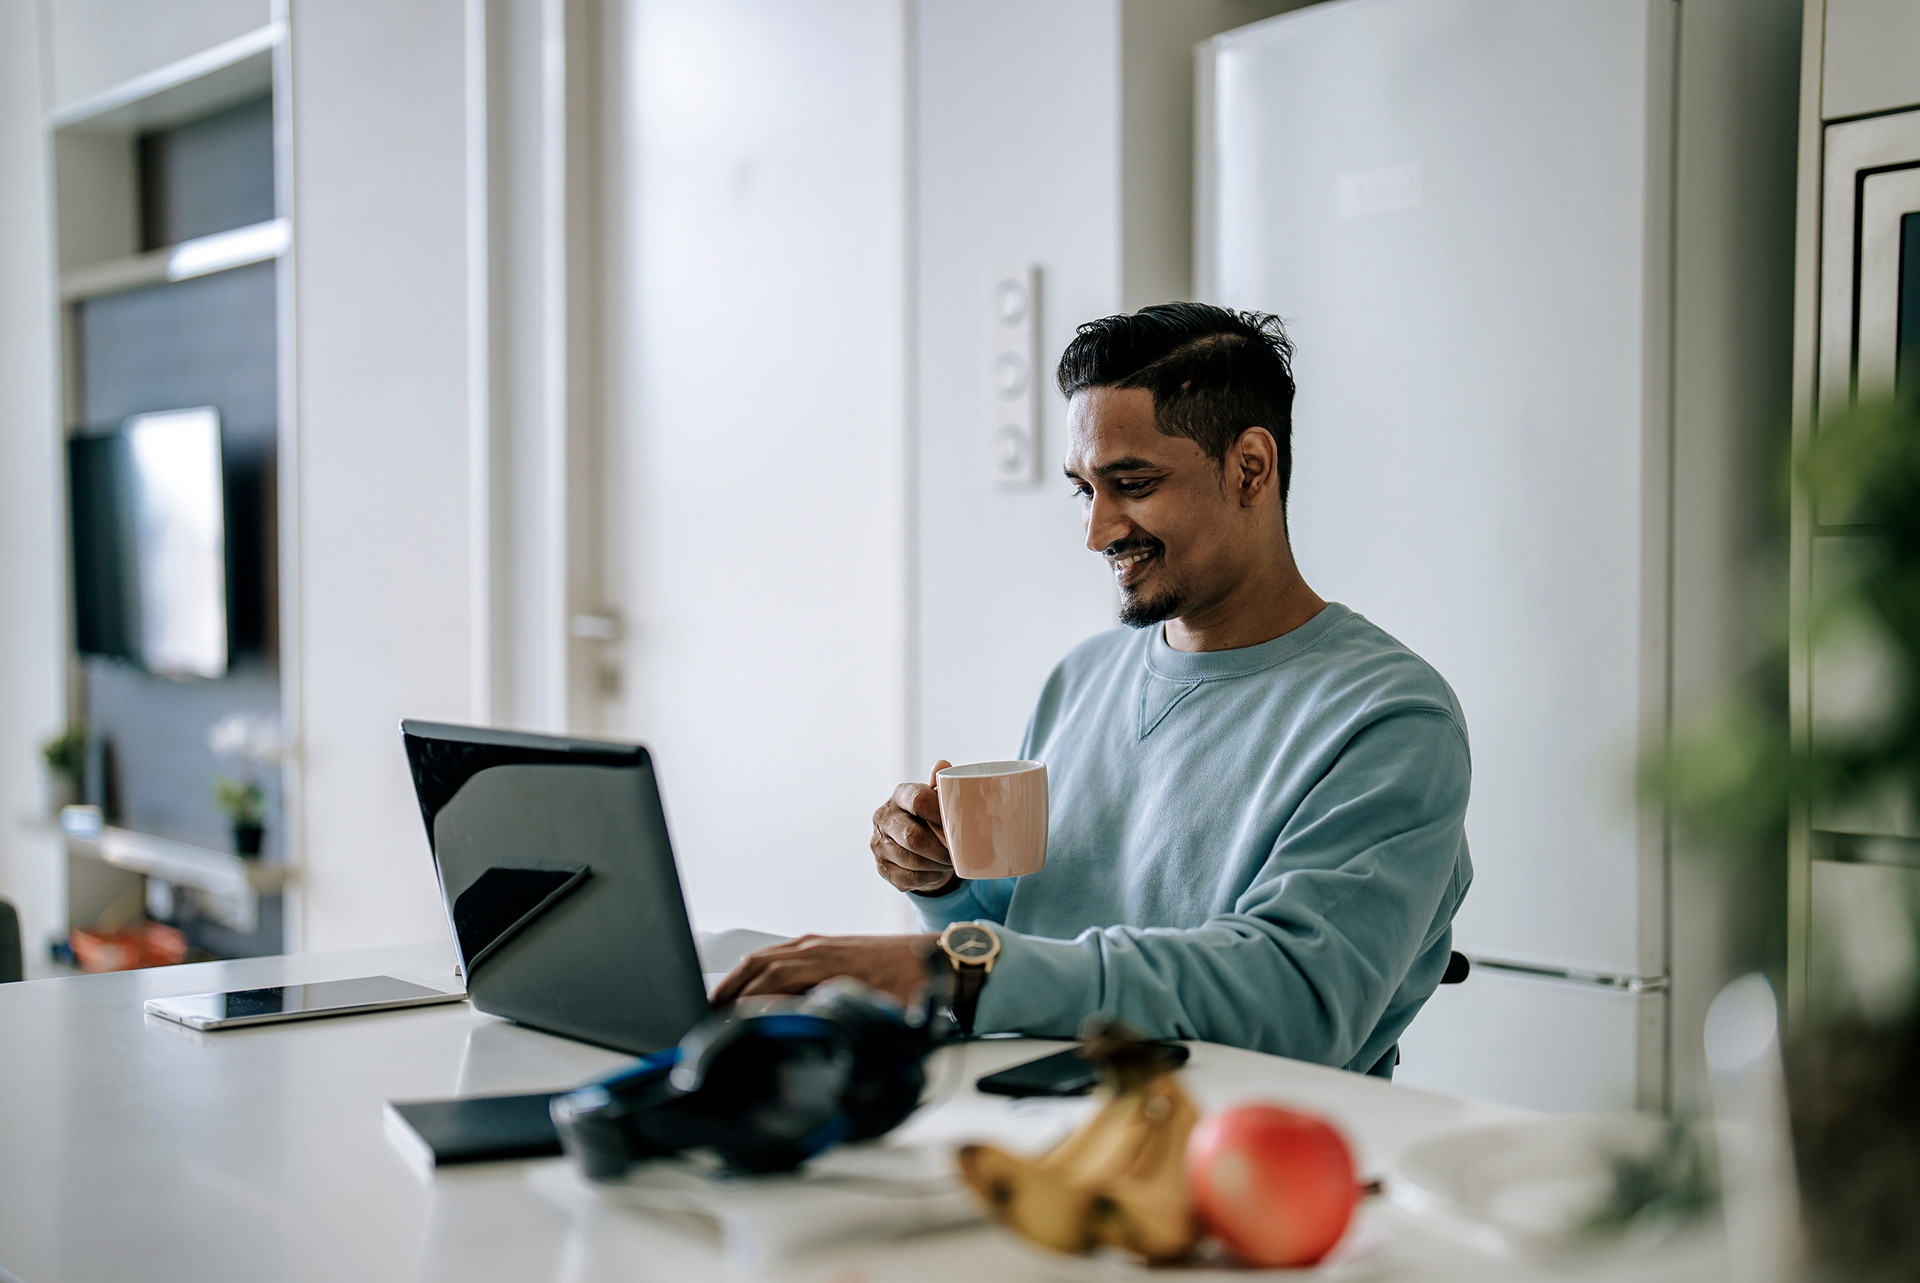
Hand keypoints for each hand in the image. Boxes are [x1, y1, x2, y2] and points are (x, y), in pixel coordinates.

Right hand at [711, 933, 939, 1007]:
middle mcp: (817, 946)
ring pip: (765, 957)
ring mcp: (819, 942)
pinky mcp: (824, 945)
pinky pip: (778, 954)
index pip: (769, 980)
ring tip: (716, 1003)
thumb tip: (803, 1030)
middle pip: (758, 965)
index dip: (743, 1002)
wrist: (938, 957)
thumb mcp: (876, 1010)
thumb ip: (839, 1019)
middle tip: (705, 1015)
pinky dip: (756, 970)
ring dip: (738, 978)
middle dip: (729, 989)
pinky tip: (748, 986)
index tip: (723, 1022)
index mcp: (826, 960)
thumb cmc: (913, 985)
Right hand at [871, 760, 958, 894]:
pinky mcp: (881, 867)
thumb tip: (942, 766)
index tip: (957, 824)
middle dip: (940, 849)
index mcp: (899, 795)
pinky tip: (936, 872)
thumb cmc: (930, 816)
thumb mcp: (936, 798)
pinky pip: (907, 878)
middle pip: (913, 837)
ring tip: (949, 863)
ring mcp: (878, 844)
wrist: (912, 842)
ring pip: (911, 860)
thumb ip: (942, 784)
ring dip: (935, 865)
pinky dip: (927, 878)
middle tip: (956, 854)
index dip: (940, 814)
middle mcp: (883, 817)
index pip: (918, 801)